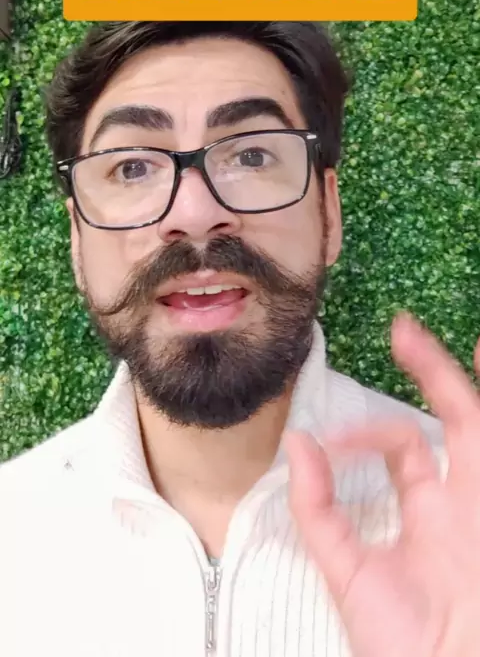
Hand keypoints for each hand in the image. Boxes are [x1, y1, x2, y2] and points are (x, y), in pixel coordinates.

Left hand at [286, 313, 479, 656]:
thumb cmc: (398, 641)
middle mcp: (464, 500)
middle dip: (433, 371)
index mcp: (427, 510)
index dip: (367, 431)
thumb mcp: (348, 570)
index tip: (330, 439)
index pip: (404, 444)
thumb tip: (297, 442)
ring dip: (471, 384)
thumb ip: (319, 509)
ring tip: (477, 343)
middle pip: (458, 418)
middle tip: (402, 327)